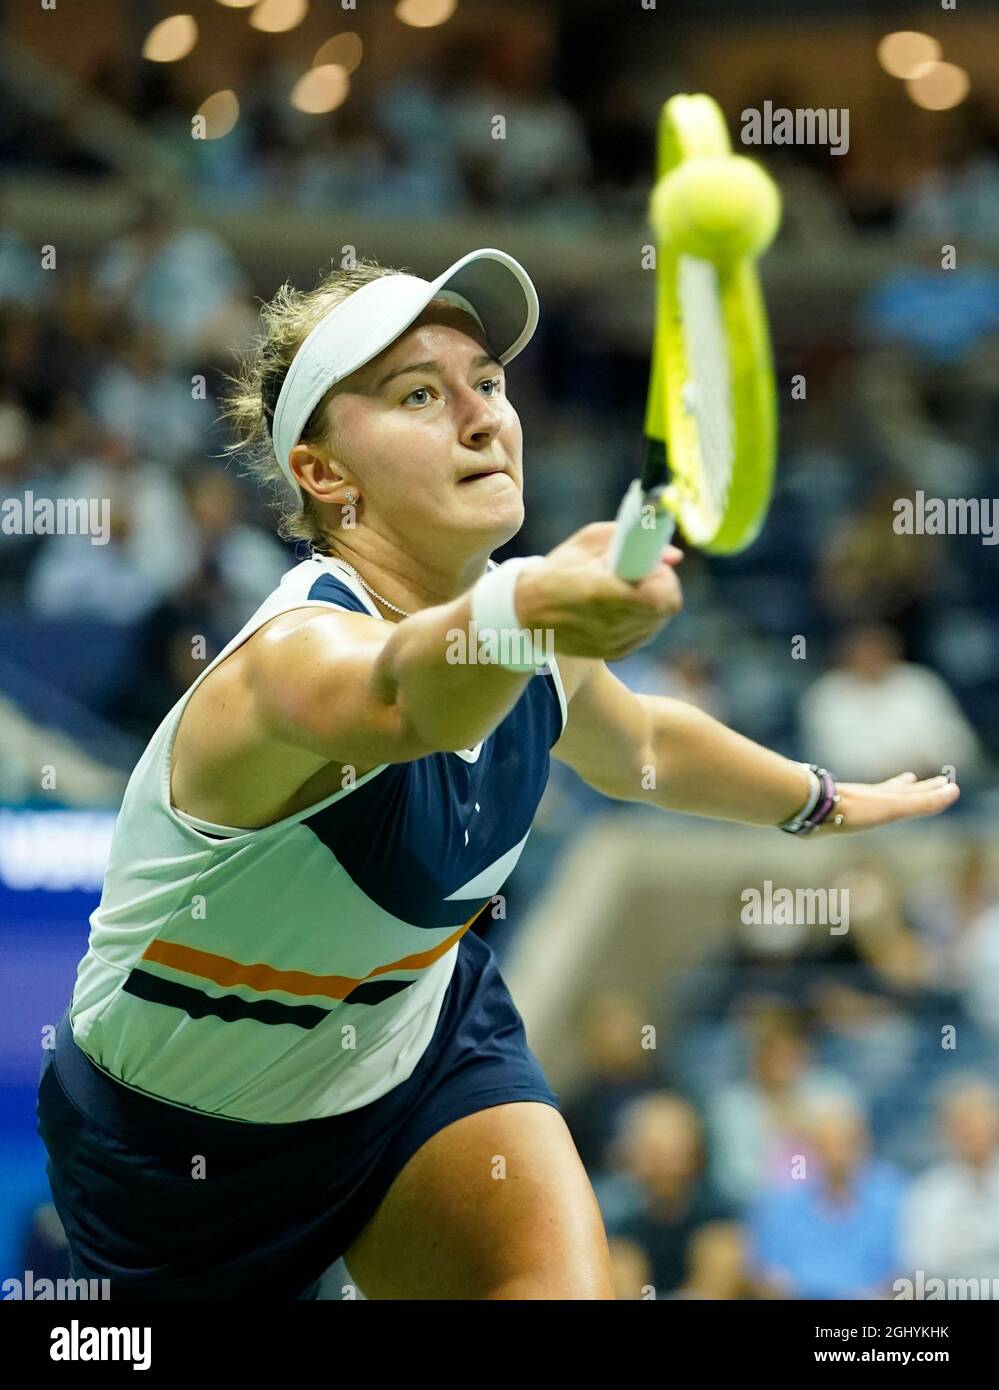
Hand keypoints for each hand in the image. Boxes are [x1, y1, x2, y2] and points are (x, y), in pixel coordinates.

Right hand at [516, 522, 682, 660]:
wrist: (527, 611)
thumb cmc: (559, 569)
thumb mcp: (589, 542)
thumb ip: (633, 540)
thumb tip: (674, 556)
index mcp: (602, 592)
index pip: (660, 596)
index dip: (664, 578)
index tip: (652, 566)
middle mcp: (609, 623)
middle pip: (665, 609)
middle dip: (663, 587)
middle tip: (645, 575)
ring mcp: (613, 643)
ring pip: (659, 622)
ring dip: (654, 603)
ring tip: (629, 590)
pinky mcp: (615, 653)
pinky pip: (645, 633)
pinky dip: (643, 618)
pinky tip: (623, 606)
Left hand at [820, 771, 958, 833]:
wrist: (814, 808)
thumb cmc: (856, 810)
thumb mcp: (895, 807)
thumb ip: (923, 802)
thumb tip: (953, 791)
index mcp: (888, 796)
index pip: (916, 792)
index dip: (931, 789)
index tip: (945, 781)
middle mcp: (874, 796)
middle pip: (900, 790)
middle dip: (917, 787)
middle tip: (927, 779)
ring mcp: (856, 802)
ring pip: (881, 794)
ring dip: (895, 790)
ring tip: (903, 784)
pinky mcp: (839, 812)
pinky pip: (862, 806)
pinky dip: (871, 803)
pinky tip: (866, 805)